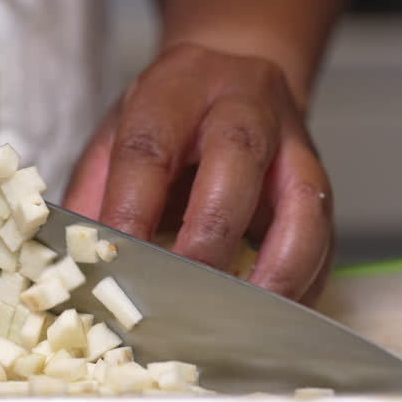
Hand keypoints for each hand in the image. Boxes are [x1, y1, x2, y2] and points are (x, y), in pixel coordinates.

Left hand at [63, 43, 332, 303]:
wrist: (236, 81)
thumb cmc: (168, 121)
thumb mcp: (115, 136)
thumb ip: (93, 197)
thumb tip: (76, 269)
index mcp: (178, 87)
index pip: (150, 145)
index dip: (132, 207)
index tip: (118, 262)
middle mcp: (244, 105)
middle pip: (237, 157)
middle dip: (210, 235)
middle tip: (184, 297)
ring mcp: (294, 144)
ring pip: (303, 202)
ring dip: (275, 269)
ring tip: (243, 321)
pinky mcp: (322, 186)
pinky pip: (325, 239)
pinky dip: (302, 285)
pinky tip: (272, 318)